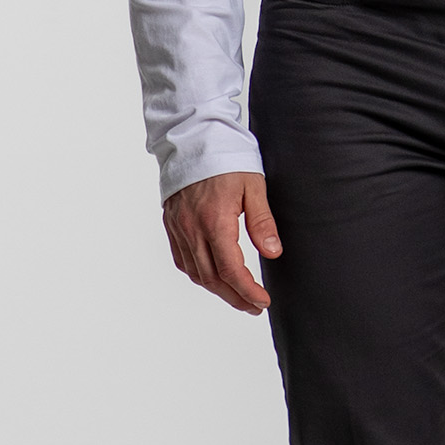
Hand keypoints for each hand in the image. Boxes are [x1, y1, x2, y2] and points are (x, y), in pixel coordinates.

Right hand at [162, 170, 280, 314]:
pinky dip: (198, 274)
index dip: (248, 291)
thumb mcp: (254, 186)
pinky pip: (182, 260)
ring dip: (217, 290)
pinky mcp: (171, 224)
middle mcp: (192, 229)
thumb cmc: (226, 158)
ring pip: (196, 273)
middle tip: (255, 307)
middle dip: (235, 298)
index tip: (263, 302)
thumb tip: (273, 253)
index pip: (231, 270)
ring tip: (238, 296)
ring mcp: (178, 228)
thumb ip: (262, 222)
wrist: (192, 138)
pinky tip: (212, 277)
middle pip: (212, 278)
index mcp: (214, 221)